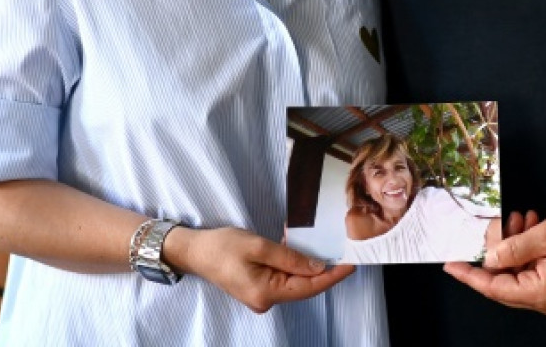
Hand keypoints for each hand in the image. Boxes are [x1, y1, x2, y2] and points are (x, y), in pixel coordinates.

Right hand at [171, 226, 352, 313]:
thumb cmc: (222, 247)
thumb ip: (289, 257)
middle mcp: (266, 300)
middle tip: (342, 249)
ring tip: (323, 245)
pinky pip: (283, 277)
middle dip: (323, 268)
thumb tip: (317, 266)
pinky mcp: (259, 287)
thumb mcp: (258, 246)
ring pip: (295, 280)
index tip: (351, 264)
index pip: (308, 287)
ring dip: (307, 263)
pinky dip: (293, 263)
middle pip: (303, 285)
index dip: (332, 276)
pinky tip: (297, 246)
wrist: (195, 251)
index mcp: (265, 293)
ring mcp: (262, 295)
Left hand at [445, 204, 545, 315]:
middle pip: (504, 280)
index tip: (451, 264)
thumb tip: (489, 257)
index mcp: (542, 293)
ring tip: (517, 218)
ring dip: (511, 243)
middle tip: (498, 224)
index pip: (495, 288)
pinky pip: (530, 265)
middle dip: (496, 250)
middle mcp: (545, 298)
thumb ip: (513, 247)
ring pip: (516, 270)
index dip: (470, 275)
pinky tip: (528, 223)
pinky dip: (524, 245)